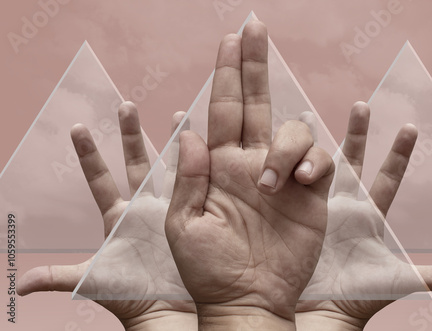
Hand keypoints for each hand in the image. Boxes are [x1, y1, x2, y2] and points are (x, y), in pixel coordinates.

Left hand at [18, 102, 196, 330]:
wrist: (164, 310)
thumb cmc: (128, 294)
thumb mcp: (90, 280)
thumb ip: (57, 277)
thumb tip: (18, 284)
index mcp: (117, 216)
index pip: (99, 179)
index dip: (88, 155)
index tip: (77, 128)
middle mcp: (142, 206)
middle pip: (135, 163)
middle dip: (131, 134)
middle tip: (126, 105)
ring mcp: (168, 208)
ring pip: (170, 167)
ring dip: (174, 141)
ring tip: (179, 115)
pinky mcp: (191, 214)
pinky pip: (196, 183)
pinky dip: (201, 163)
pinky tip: (206, 143)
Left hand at [164, 20, 334, 329]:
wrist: (248, 300)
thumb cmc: (210, 270)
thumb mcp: (185, 228)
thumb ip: (187, 180)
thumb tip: (190, 134)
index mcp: (218, 166)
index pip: (222, 107)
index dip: (226, 72)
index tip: (231, 37)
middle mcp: (251, 162)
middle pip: (255, 101)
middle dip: (253, 63)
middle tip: (254, 25)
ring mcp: (283, 176)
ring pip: (294, 131)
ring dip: (286, 146)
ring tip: (272, 182)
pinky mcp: (312, 194)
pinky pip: (321, 160)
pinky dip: (314, 163)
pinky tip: (301, 183)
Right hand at [296, 102, 431, 330]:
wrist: (318, 308)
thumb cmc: (356, 295)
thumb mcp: (395, 282)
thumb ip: (430, 278)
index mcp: (371, 214)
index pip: (389, 178)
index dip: (399, 154)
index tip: (410, 128)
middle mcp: (345, 203)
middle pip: (353, 159)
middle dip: (358, 132)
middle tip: (362, 104)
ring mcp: (319, 204)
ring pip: (319, 163)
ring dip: (315, 141)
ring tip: (307, 116)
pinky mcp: (295, 209)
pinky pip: (290, 178)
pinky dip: (285, 158)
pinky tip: (278, 140)